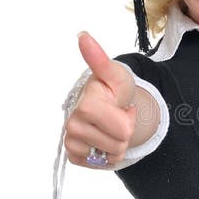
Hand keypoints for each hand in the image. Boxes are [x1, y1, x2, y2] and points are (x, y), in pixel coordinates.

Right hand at [64, 32, 137, 167]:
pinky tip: (102, 138)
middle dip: (124, 130)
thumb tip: (82, 35)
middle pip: (120, 143)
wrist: (106, 105)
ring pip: (112, 155)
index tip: (118, 104)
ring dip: (117, 142)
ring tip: (110, 126)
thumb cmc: (112, 89)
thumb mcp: (115, 75)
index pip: (122, 129)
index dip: (127, 117)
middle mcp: (73, 124)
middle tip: (116, 115)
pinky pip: (102, 163)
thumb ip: (99, 58)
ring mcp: (72, 141)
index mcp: (85, 105)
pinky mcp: (74, 155)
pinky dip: (107, 154)